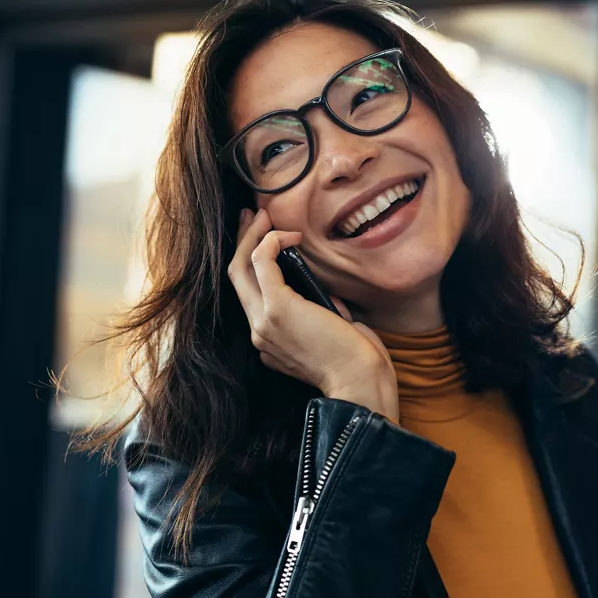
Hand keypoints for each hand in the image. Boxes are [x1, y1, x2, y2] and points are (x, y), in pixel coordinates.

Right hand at [229, 208, 399, 420]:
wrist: (361, 382)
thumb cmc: (358, 362)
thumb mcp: (333, 335)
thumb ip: (321, 316)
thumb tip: (326, 299)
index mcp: (270, 341)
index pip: (250, 296)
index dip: (252, 265)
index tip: (263, 240)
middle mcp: (259, 332)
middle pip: (236, 277)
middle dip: (242, 242)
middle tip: (251, 216)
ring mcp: (264, 321)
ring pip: (241, 268)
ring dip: (252, 236)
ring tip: (264, 215)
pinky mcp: (277, 308)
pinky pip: (263, 262)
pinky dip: (271, 242)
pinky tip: (289, 234)